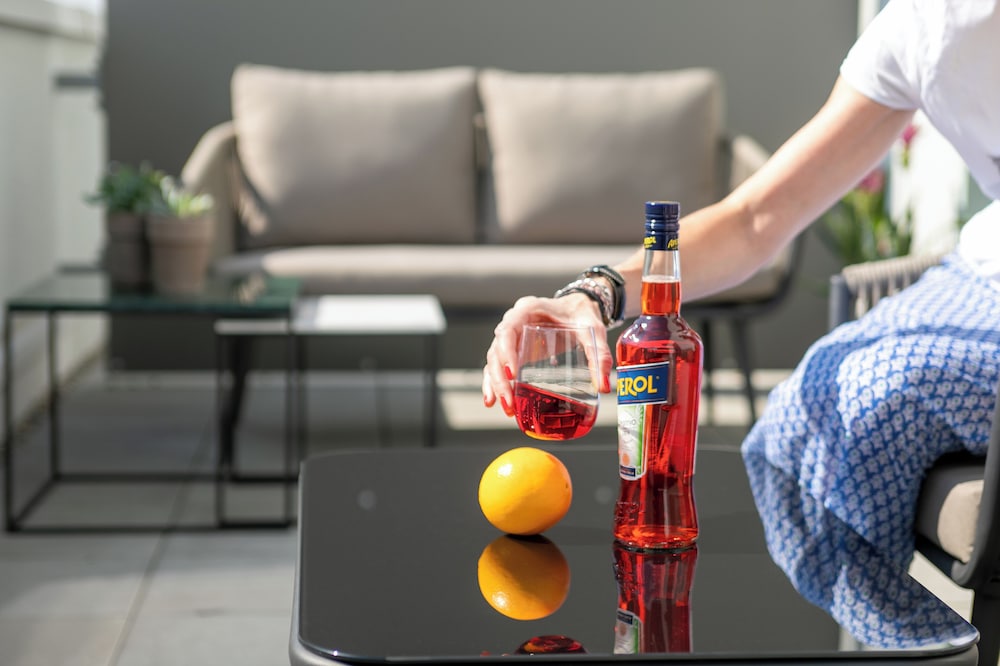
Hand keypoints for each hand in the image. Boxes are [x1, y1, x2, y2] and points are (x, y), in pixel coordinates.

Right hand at [482, 293, 614, 416]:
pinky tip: (493, 401)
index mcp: (527, 310)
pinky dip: (494, 383)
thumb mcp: (592, 332)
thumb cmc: (582, 315)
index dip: (506, 353)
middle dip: (500, 379)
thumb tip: (603, 387)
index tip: (513, 375)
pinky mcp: (514, 350)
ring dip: (496, 385)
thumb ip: (599, 356)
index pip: (507, 331)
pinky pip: (498, 366)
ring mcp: (512, 337)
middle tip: (509, 403)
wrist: (579, 309)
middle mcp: (514, 322)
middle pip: (496, 350)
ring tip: (506, 409)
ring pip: (494, 361)